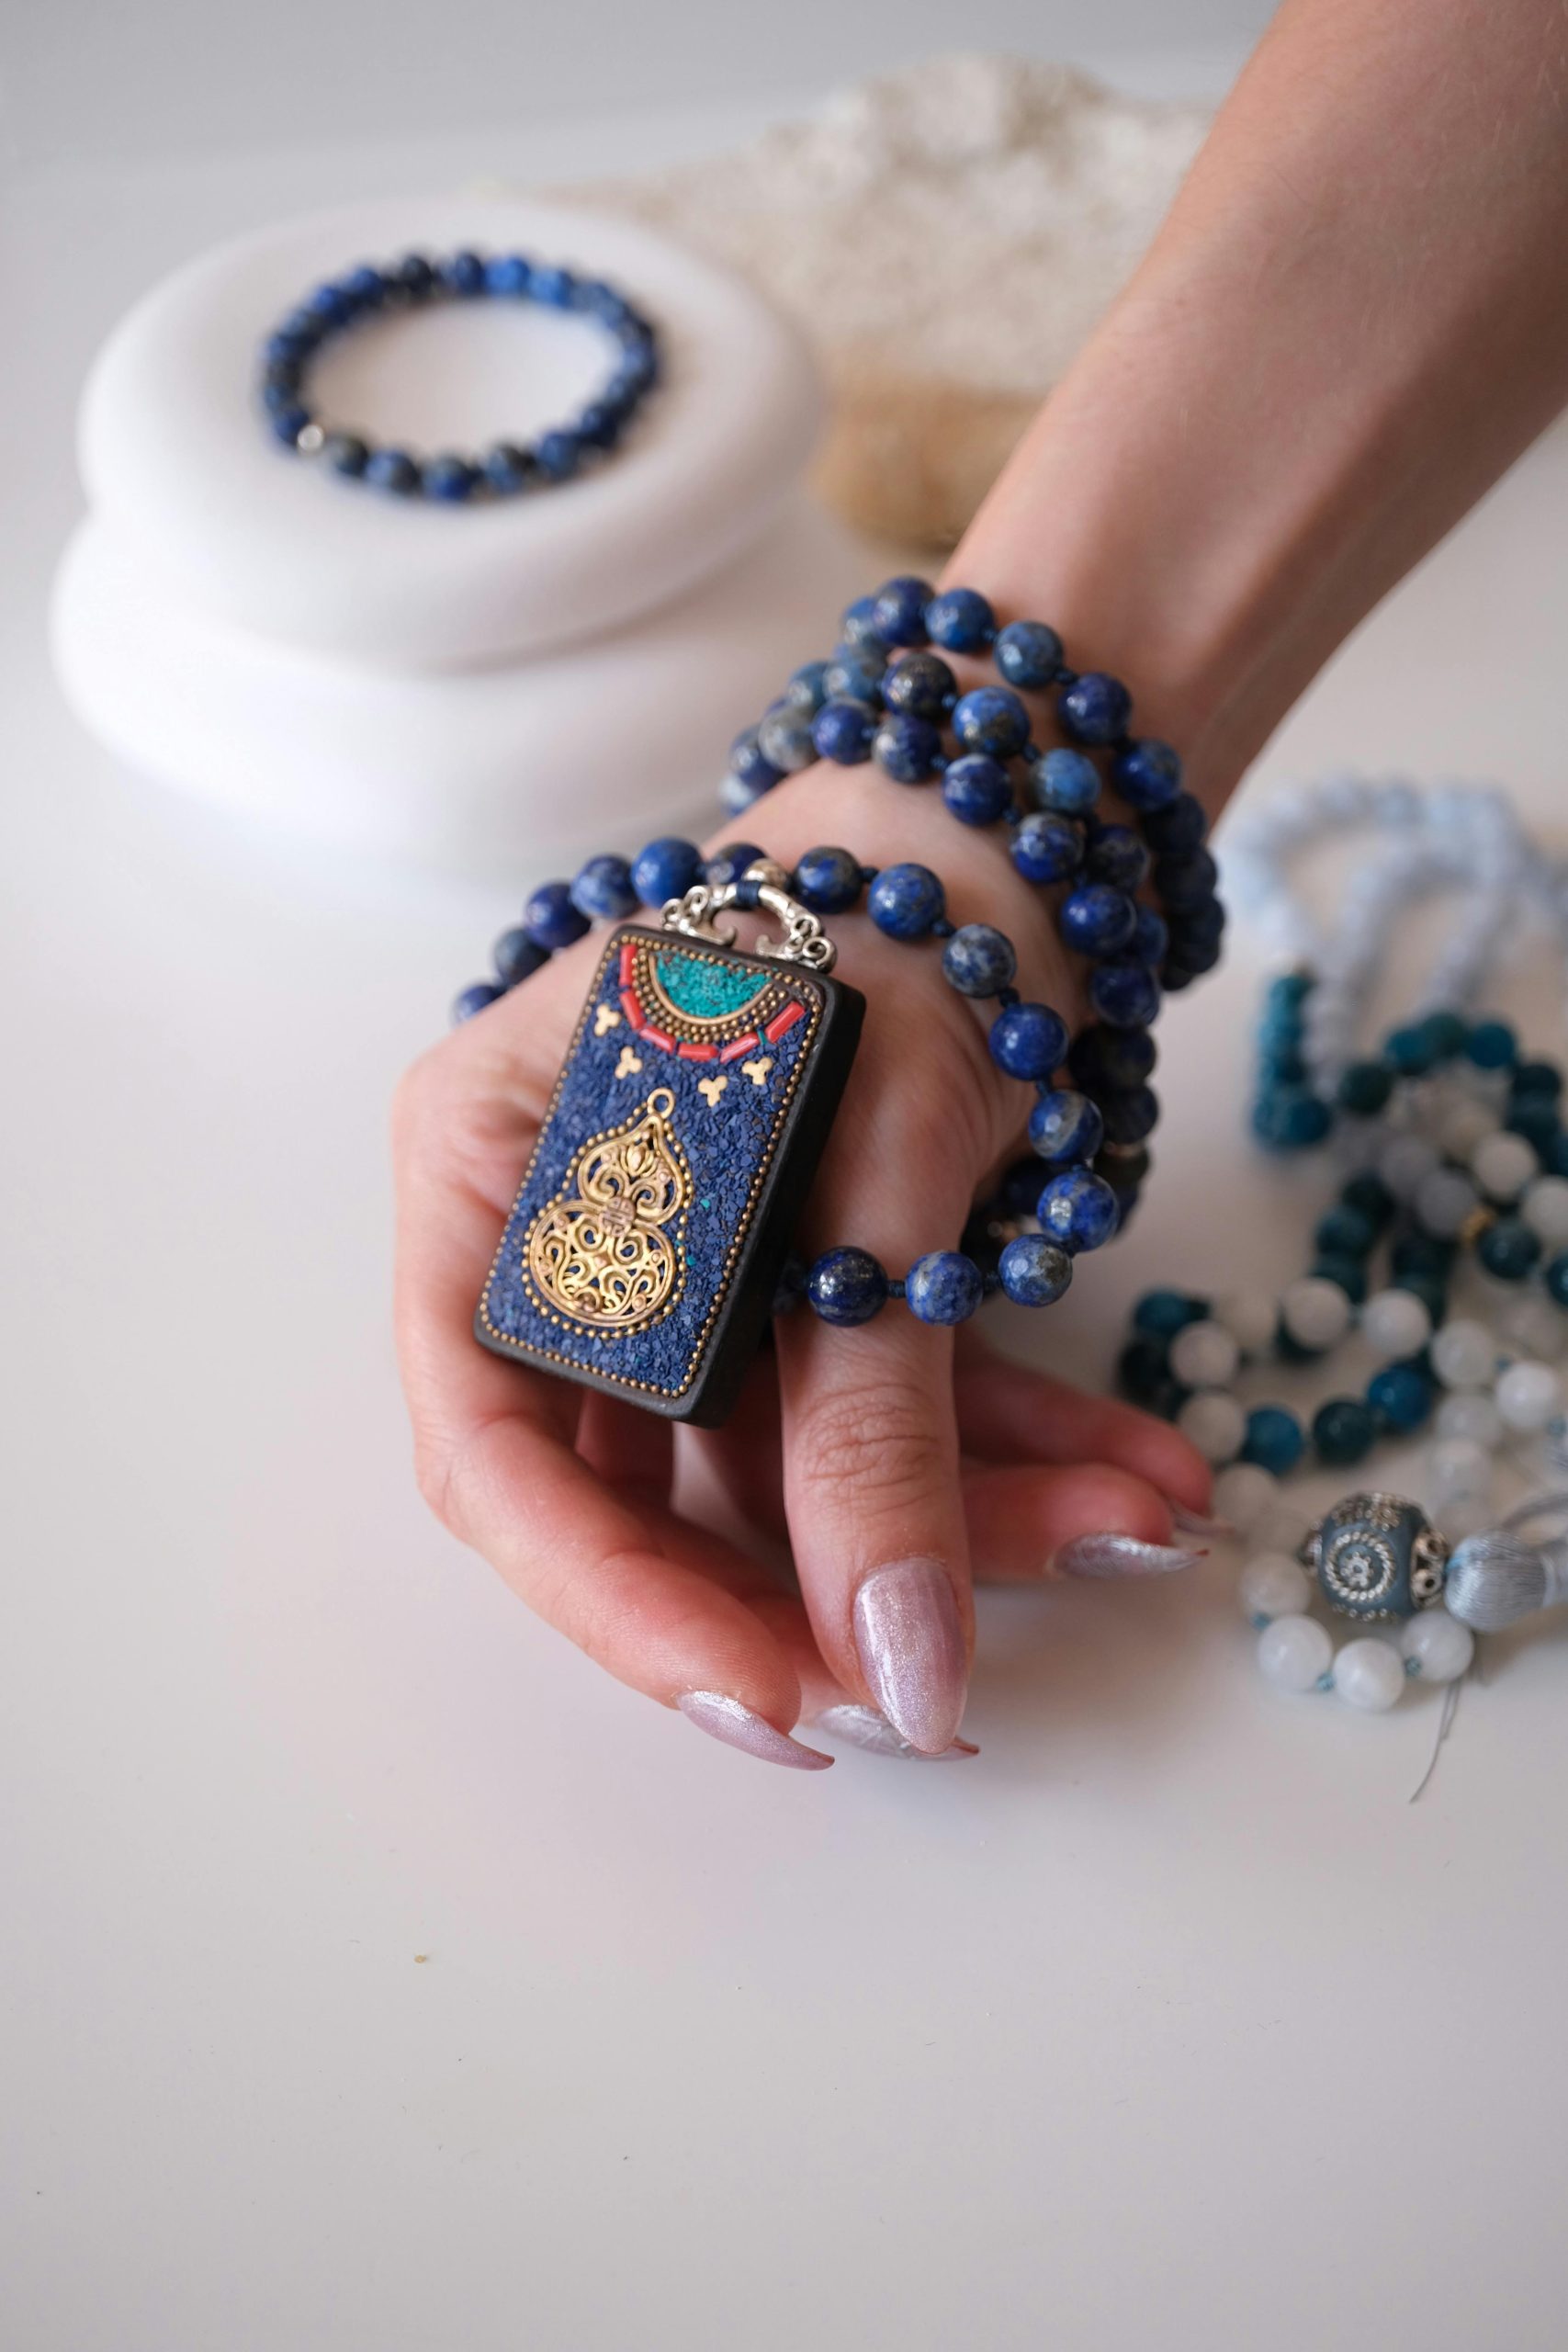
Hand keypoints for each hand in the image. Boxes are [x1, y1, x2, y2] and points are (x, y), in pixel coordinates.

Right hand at [393, 759, 1211, 1768]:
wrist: (1008, 821)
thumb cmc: (895, 917)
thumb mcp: (876, 1165)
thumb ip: (874, 1426)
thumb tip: (905, 1680)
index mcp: (488, 1164)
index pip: (493, 1445)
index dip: (613, 1599)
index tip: (768, 1702)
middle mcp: (559, 1231)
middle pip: (648, 1488)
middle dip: (829, 1577)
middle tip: (962, 1675)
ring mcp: (679, 1269)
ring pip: (789, 1467)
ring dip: (964, 1513)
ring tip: (1136, 1517)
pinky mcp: (791, 1288)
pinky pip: (870, 1408)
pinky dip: (999, 1448)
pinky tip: (1133, 1472)